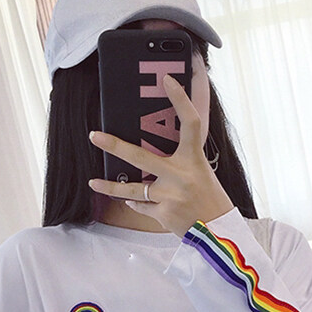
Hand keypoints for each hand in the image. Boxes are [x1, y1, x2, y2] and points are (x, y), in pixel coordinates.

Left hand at [88, 74, 233, 236]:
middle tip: (94, 136)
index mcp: (194, 159)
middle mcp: (181, 175)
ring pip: (133, 188)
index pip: (190, 123)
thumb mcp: (200, 171)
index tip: (167, 80)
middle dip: (114, 146)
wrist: (218, 232)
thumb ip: (180, 159)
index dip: (180, 99)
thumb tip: (148, 148)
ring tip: (94, 182)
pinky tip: (134, 200)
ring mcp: (171, 195)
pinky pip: (142, 204)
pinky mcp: (164, 213)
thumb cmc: (208, 197)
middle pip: (141, 157)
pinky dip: (138, 202)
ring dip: (111, 187)